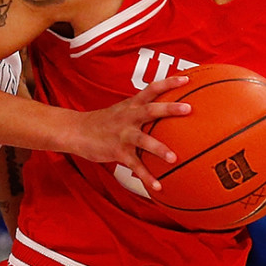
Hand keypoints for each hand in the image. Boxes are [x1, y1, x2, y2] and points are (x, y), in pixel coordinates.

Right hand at [69, 74, 189, 190]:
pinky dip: (147, 177)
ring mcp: (123, 134)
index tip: (187, 79)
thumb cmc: (104, 122)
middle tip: (188, 108)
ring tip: (173, 158)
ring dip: (159, 149)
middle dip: (170, 109)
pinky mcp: (117, 151)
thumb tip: (166, 110)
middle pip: (151, 110)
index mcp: (132, 105)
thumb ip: (142, 110)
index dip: (169, 83)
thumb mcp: (123, 110)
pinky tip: (158, 186)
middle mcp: (128, 117)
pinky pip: (135, 166)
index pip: (152, 89)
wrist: (77, 131)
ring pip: (143, 140)